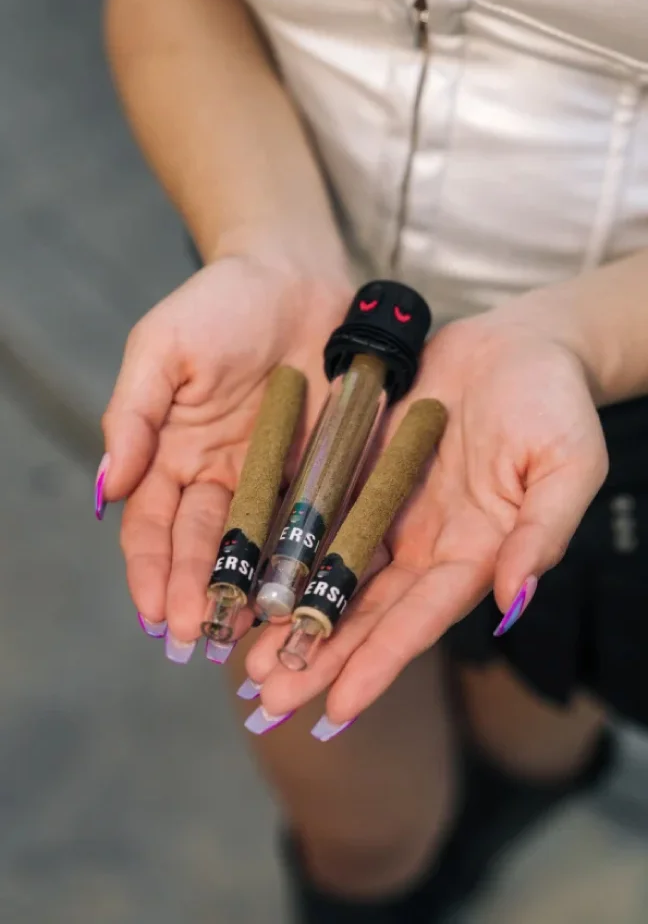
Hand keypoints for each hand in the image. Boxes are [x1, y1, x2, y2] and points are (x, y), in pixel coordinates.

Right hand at [101, 252, 350, 642]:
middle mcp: (223, 477)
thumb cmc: (220, 303)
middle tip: (200, 638)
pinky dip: (309, 561)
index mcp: (175, 454)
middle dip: (199, 594)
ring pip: (259, 548)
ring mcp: (275, 479)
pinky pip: (316, 522)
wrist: (296, 275)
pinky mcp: (324, 471)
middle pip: (207, 548)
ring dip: (251, 594)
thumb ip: (134, 413)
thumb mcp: (163, 349)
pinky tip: (307, 595)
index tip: (155, 613)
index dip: (152, 570)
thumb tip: (110, 485)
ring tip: (249, 636)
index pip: (155, 525)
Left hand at [246, 312, 608, 723]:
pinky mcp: (362, 476)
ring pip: (332, 575)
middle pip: (366, 612)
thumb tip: (515, 600)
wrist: (521, 344)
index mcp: (474, 551)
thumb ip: (541, 531)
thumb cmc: (554, 401)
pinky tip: (249, 579)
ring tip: (246, 661)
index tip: (337, 711)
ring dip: (291, 618)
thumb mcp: (567, 462)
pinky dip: (286, 553)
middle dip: (320, 658)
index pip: (420, 618)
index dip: (379, 662)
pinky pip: (318, 519)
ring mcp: (390, 512)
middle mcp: (425, 544)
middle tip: (270, 700)